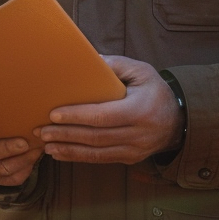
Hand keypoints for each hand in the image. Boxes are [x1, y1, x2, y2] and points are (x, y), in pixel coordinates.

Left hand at [35, 56, 181, 164]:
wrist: (178, 121)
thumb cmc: (154, 90)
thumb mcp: (141, 71)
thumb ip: (115, 65)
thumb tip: (88, 60)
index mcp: (140, 110)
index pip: (103, 116)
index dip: (77, 116)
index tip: (54, 114)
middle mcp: (138, 134)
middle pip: (96, 137)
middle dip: (66, 134)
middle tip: (41, 130)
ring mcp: (134, 150)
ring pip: (96, 152)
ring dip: (68, 149)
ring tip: (45, 144)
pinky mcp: (129, 159)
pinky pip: (100, 160)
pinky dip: (78, 157)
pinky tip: (60, 153)